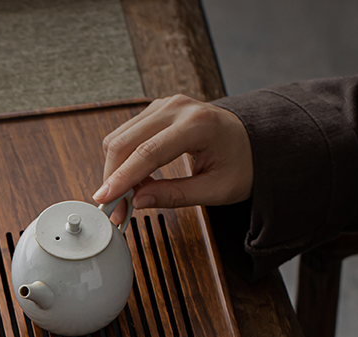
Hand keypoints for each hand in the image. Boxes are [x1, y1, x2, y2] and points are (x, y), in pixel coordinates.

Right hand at [93, 95, 253, 215]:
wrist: (251, 140)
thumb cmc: (241, 163)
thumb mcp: (215, 189)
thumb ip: (176, 195)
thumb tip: (139, 201)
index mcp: (197, 124)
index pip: (148, 152)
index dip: (122, 178)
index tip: (105, 199)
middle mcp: (178, 107)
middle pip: (126, 141)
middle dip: (114, 178)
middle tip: (113, 210)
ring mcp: (166, 105)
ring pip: (121, 135)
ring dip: (116, 169)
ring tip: (126, 198)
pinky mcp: (158, 110)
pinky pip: (129, 133)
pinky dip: (124, 158)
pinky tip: (134, 180)